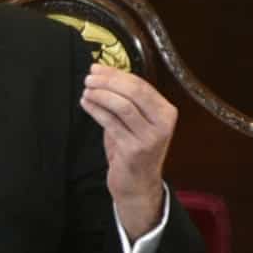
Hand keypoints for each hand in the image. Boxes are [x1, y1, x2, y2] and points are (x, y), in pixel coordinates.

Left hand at [79, 62, 175, 239]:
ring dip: (101, 94)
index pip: (141, 85)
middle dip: (108, 82)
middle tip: (89, 78)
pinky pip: (111, 123)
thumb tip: (103, 71)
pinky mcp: (134, 150)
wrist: (137, 184)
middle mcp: (163, 124)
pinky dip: (96, 110)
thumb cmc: (134, 148)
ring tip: (86, 90)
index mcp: (166, 112)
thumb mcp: (137, 121)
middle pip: (133, 92)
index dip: (116, 74)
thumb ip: (126, 99)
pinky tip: (86, 104)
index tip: (97, 68)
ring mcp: (150, 138)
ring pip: (122, 106)